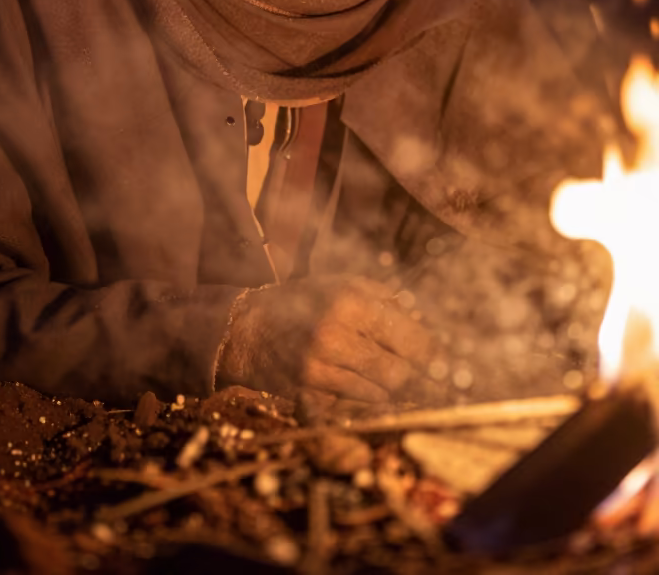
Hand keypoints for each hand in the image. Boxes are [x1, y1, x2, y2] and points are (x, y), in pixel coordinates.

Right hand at [216, 275, 435, 410]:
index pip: (411, 339)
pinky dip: (362, 398)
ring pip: (380, 394)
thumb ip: (386, 300)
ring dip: (387, 388)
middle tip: (420, 376)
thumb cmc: (303, 302)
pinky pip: (354, 405)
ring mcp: (319, 367)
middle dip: (413, 376)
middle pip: (399, 373)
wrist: (248, 329)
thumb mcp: (344, 284)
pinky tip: (359, 385)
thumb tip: (424, 323)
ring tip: (383, 375)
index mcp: (350, 301)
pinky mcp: (307, 392)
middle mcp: (335, 334)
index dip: (433, 355)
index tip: (441, 361)